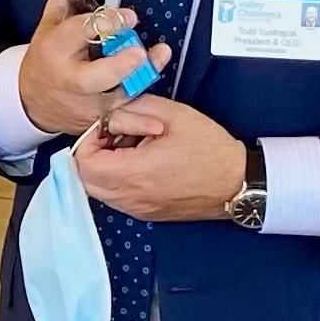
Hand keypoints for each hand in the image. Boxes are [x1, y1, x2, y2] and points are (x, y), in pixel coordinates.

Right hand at [14, 0, 144, 138]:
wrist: (33, 97)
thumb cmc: (50, 49)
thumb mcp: (56, 14)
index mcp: (54, 49)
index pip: (77, 34)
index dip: (105, 24)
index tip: (128, 16)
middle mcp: (68, 80)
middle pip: (92, 77)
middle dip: (118, 65)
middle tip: (138, 50)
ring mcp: (84, 104)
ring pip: (113, 100)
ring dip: (139, 84)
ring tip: (158, 59)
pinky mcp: (96, 121)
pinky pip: (119, 125)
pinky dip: (138, 125)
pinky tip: (157, 123)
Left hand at [76, 93, 247, 220]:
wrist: (236, 182)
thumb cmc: (211, 151)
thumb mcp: (172, 114)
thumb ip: (134, 107)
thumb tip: (111, 111)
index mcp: (134, 173)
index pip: (83, 163)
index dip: (88, 141)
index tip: (105, 129)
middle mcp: (131, 197)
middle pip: (85, 180)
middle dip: (92, 155)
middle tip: (113, 137)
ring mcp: (137, 208)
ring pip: (98, 191)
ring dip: (104, 168)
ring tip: (130, 149)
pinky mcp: (146, 213)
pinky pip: (117, 198)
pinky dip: (118, 180)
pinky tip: (141, 163)